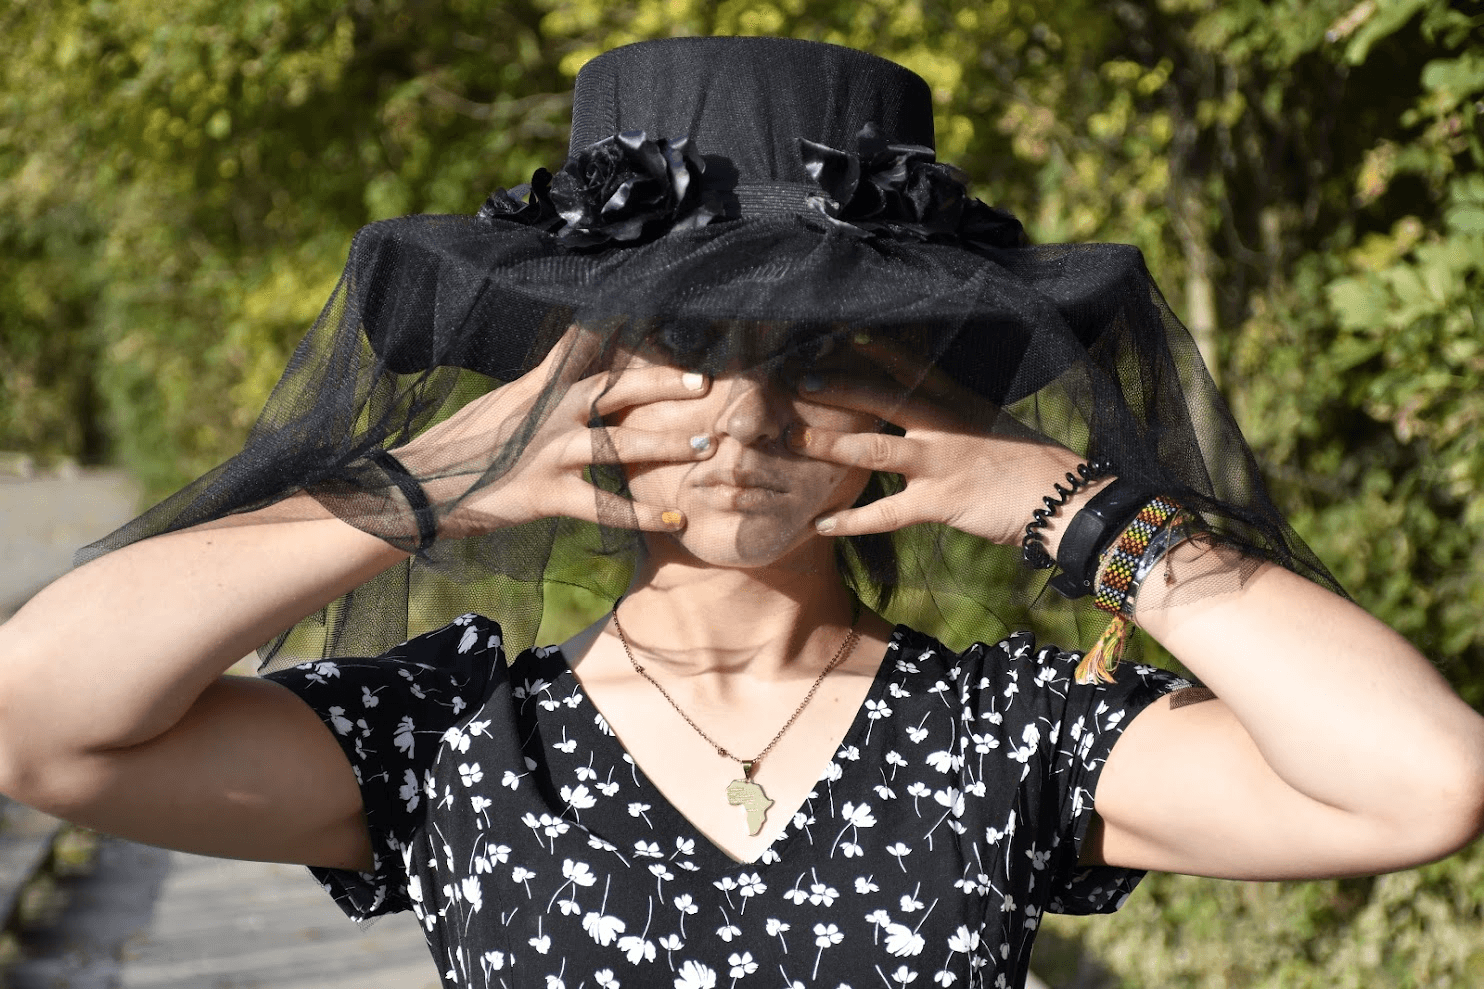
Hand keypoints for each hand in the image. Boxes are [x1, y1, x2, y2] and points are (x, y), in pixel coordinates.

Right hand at [392, 327, 716, 538]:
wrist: (417, 489)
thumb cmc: (459, 447)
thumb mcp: (501, 403)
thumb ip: (543, 381)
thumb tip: (573, 350)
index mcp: (538, 388)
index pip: (583, 345)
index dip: (621, 326)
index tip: (658, 307)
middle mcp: (547, 415)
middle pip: (613, 390)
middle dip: (660, 384)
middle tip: (703, 382)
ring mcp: (547, 453)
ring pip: (617, 446)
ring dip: (664, 446)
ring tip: (705, 447)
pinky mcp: (545, 494)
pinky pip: (603, 507)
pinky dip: (642, 516)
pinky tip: (676, 520)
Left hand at [788, 338, 1093, 548]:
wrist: (1066, 502)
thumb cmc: (1031, 467)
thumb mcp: (994, 427)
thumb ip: (958, 417)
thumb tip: (927, 414)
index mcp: (959, 401)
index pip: (911, 364)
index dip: (874, 348)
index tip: (840, 333)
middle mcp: (945, 424)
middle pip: (881, 395)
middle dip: (838, 385)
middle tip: (797, 380)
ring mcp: (940, 462)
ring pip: (871, 448)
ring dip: (827, 443)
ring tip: (790, 439)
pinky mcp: (940, 502)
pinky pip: (883, 513)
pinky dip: (848, 520)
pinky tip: (818, 524)